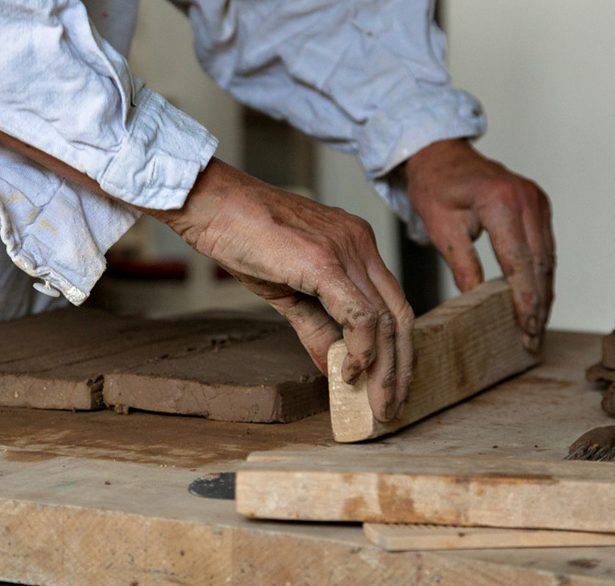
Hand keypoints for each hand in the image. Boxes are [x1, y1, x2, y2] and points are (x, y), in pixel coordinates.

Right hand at [154, 159, 414, 421]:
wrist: (213, 206)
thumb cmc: (243, 238)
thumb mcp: (287, 290)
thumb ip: (316, 327)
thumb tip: (334, 367)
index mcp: (356, 246)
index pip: (392, 305)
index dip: (397, 350)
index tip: (389, 386)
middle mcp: (361, 244)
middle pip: (400, 315)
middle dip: (400, 368)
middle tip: (391, 408)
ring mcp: (347, 250)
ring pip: (386, 320)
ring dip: (385, 370)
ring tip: (376, 404)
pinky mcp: (325, 261)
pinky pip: (359, 314)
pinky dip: (361, 350)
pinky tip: (349, 373)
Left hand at [405, 138, 554, 351]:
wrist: (439, 156)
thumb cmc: (434, 186)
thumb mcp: (441, 228)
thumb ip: (462, 264)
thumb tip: (475, 301)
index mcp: (500, 202)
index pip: (518, 261)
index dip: (523, 300)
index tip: (525, 329)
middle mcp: (526, 200)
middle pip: (539, 263)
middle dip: (537, 304)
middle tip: (532, 338)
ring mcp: (536, 200)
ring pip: (547, 257)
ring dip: (543, 293)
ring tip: (536, 327)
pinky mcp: (538, 205)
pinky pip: (545, 246)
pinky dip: (541, 274)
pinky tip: (536, 299)